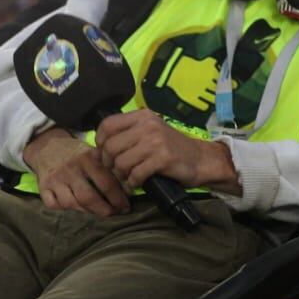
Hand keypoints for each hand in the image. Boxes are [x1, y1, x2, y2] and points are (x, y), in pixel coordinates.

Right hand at [23, 127, 129, 215]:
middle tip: (113, 214)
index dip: (118, 199)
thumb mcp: (93, 152)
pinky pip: (53, 205)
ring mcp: (55, 179)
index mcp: (86, 158)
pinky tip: (74, 209)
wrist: (47, 146)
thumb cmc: (76, 153)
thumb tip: (128, 188)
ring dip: (86, 212)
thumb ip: (107, 168)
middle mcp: (70, 169)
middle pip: (88, 197)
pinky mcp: (42, 187)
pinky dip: (63, 210)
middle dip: (104, 210)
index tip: (125, 207)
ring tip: (96, 213)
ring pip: (71, 204)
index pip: (106, 183)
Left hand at [97, 109, 237, 191]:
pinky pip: (136, 174)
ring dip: (121, 175)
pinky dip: (133, 183)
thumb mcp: (149, 133)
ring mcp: (156, 141)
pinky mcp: (163, 158)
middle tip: (117, 170)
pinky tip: (137, 183)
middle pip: (111, 146)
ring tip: (128, 177)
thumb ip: (127, 136)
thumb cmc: (170, 148)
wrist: (200, 159)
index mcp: (142, 116)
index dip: (100, 142)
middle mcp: (148, 125)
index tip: (105, 153)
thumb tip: (98, 150)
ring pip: (121, 162)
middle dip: (109, 163)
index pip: (107, 125)